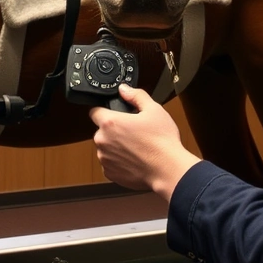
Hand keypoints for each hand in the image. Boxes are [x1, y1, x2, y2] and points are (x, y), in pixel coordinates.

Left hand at [91, 84, 199, 202]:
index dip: (105, 111)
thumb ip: (135, 96)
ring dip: (115, 147)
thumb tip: (123, 89)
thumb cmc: (162, 141)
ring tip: (136, 148)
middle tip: (133, 133)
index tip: (116, 115)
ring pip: (106, 148)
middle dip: (114, 131)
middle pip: (101, 131)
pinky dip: (119, 162)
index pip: (95, 111)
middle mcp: (102, 141)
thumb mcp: (154, 109)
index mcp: (110, 123)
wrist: (168, 169)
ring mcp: (104, 159)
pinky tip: (135, 160)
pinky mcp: (110, 173)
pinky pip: (110, 163)